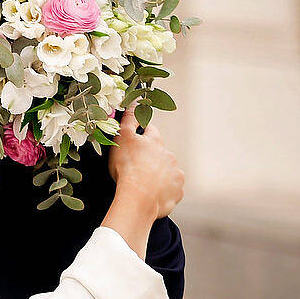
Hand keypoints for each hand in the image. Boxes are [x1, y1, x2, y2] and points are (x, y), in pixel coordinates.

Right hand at [108, 106, 184, 220]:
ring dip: (157, 175)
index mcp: (155, 142)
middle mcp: (169, 156)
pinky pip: (171, 188)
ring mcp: (175, 174)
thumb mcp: (123, 138)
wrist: (138, 197)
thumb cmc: (128, 168)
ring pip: (166, 171)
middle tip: (134, 168)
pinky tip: (151, 193)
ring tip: (142, 183)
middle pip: (159, 153)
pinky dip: (162, 190)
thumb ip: (129, 118)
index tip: (133, 144)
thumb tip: (136, 101)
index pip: (150, 132)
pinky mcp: (177, 191)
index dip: (141, 136)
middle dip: (149, 158)